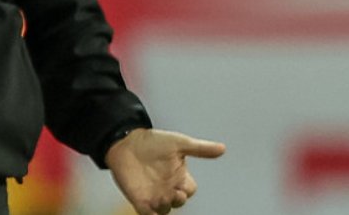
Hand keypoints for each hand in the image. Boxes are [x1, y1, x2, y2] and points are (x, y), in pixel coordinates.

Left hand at [106, 128, 225, 213]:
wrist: (125, 141)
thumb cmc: (153, 141)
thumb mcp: (178, 143)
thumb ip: (200, 149)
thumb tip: (223, 149)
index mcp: (179, 175)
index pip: (190, 189)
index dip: (188, 188)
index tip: (181, 183)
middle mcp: (168, 187)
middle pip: (179, 201)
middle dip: (178, 199)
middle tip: (174, 192)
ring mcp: (154, 194)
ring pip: (165, 209)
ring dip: (165, 206)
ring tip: (160, 197)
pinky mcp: (139, 199)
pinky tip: (151, 212)